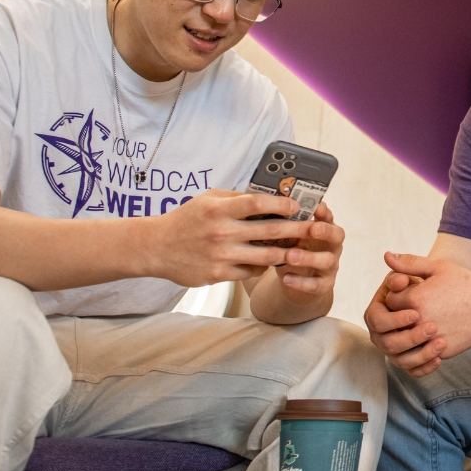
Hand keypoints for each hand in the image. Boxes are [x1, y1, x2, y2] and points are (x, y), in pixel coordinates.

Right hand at [145, 189, 311, 286]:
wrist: (156, 247)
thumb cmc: (185, 219)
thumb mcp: (207, 199)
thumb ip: (235, 198)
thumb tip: (266, 195)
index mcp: (219, 209)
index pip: (258, 203)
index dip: (281, 204)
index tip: (297, 206)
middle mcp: (222, 232)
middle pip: (269, 230)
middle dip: (296, 229)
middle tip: (313, 228)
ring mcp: (221, 255)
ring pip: (265, 255)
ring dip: (286, 252)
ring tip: (299, 249)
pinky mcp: (218, 274)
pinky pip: (250, 271)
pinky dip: (263, 266)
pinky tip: (270, 261)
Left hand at [274, 201, 344, 303]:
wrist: (294, 279)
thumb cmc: (291, 248)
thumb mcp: (289, 234)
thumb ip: (286, 222)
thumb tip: (268, 201)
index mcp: (324, 228)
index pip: (328, 216)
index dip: (324, 212)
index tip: (316, 206)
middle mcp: (331, 245)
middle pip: (337, 235)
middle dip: (326, 231)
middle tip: (312, 229)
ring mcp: (331, 266)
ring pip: (327, 261)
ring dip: (309, 257)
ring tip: (290, 256)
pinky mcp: (325, 284)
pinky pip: (317, 284)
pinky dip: (301, 282)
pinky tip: (286, 278)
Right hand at [364, 264, 446, 377]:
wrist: (456, 299)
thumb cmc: (437, 282)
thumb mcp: (426, 270)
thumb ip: (407, 265)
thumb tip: (389, 256)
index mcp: (379, 308)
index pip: (377, 319)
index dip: (395, 319)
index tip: (417, 313)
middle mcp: (382, 331)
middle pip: (387, 343)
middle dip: (409, 338)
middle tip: (432, 327)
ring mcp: (396, 347)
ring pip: (400, 360)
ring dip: (420, 355)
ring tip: (441, 344)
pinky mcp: (410, 359)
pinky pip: (413, 370)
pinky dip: (425, 367)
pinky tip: (439, 359)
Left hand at [382, 253, 470, 369]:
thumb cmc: (464, 282)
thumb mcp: (437, 267)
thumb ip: (409, 263)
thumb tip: (386, 256)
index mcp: (415, 298)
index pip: (389, 301)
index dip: (396, 296)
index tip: (407, 293)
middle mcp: (420, 320)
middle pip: (394, 323)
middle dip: (399, 316)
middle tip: (412, 309)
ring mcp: (431, 339)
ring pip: (405, 343)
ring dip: (408, 334)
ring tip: (420, 323)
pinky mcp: (442, 352)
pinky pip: (422, 355)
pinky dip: (422, 348)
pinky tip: (430, 336)